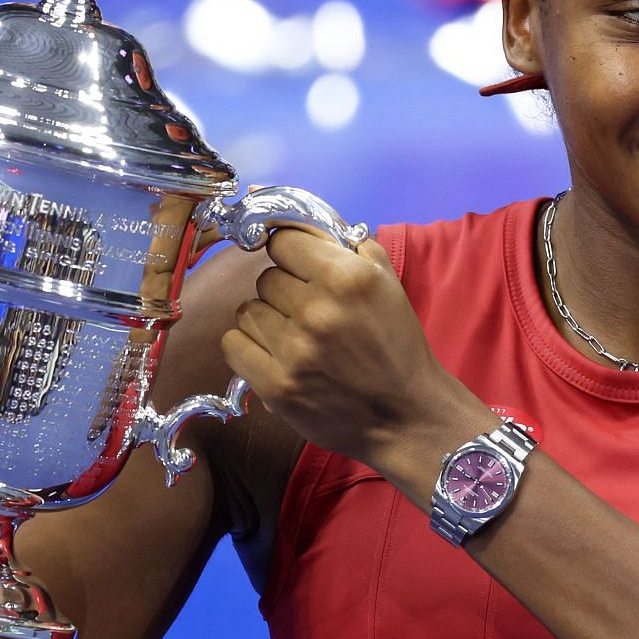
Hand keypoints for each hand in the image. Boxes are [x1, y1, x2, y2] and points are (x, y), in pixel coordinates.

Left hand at [220, 228, 481, 471]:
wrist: (406, 415)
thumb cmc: (396, 346)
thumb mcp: (387, 282)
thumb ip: (347, 244)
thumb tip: (295, 223)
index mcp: (347, 277)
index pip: (283, 241)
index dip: (292, 254)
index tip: (301, 269)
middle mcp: (318, 310)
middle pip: (265, 277)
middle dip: (285, 291)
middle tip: (310, 313)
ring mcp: (294, 350)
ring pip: (247, 310)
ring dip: (267, 321)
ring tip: (296, 338)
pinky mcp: (276, 386)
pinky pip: (233, 344)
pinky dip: (249, 348)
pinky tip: (275, 356)